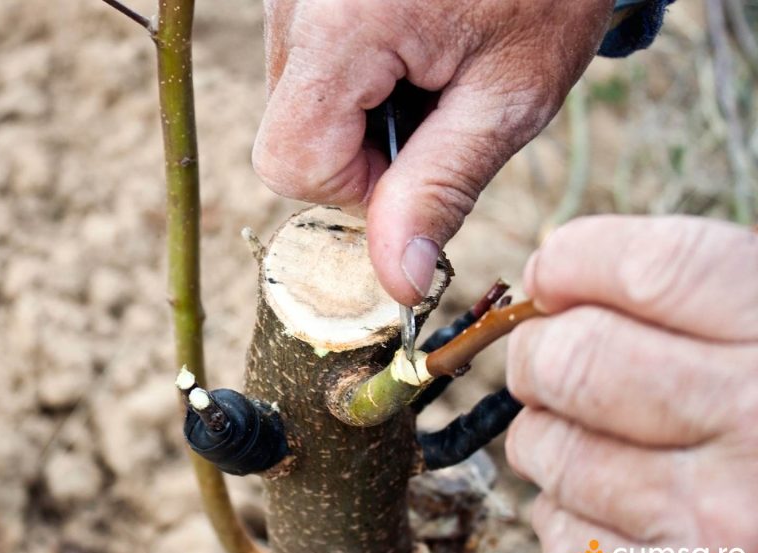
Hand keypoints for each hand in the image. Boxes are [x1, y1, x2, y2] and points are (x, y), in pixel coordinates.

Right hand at [253, 0, 614, 304]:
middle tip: (437, 105)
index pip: (289, 162)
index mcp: (340, 27)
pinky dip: (354, 78)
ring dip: (359, 113)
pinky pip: (304, 65)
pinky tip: (408, 45)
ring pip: (294, 104)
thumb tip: (398, 281)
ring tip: (428, 64)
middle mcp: (294, 2)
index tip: (422, 159)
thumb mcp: (510, 95)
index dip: (354, 187)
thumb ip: (442, 188)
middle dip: (359, 150)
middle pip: (288, 135)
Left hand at [506, 216, 757, 552]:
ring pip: (547, 446)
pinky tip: (621, 505)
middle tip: (551, 355)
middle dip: (538, 350)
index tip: (552, 271)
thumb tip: (553, 273)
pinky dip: (567, 514)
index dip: (573, 260)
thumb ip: (697, 296)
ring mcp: (719, 519)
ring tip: (601, 436)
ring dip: (549, 434)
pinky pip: (559, 531)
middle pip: (570, 359)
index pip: (649, 270)